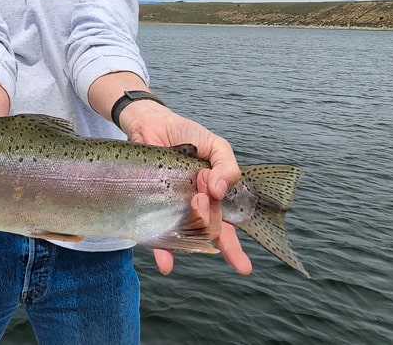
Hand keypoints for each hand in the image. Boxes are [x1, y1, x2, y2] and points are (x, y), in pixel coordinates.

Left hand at [119, 103, 253, 275]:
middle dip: (211, 225)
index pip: (227, 227)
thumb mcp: (215, 145)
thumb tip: (219, 191)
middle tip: (201, 196)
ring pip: (185, 234)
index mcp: (213, 198)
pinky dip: (161, 251)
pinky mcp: (150, 207)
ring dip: (191, 235)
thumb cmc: (187, 134)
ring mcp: (171, 209)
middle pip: (207, 232)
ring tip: (192, 215)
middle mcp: (193, 209)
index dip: (234, 249)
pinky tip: (166, 264)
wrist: (151, 123)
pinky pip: (155, 233)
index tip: (243, 268)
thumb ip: (226, 166)